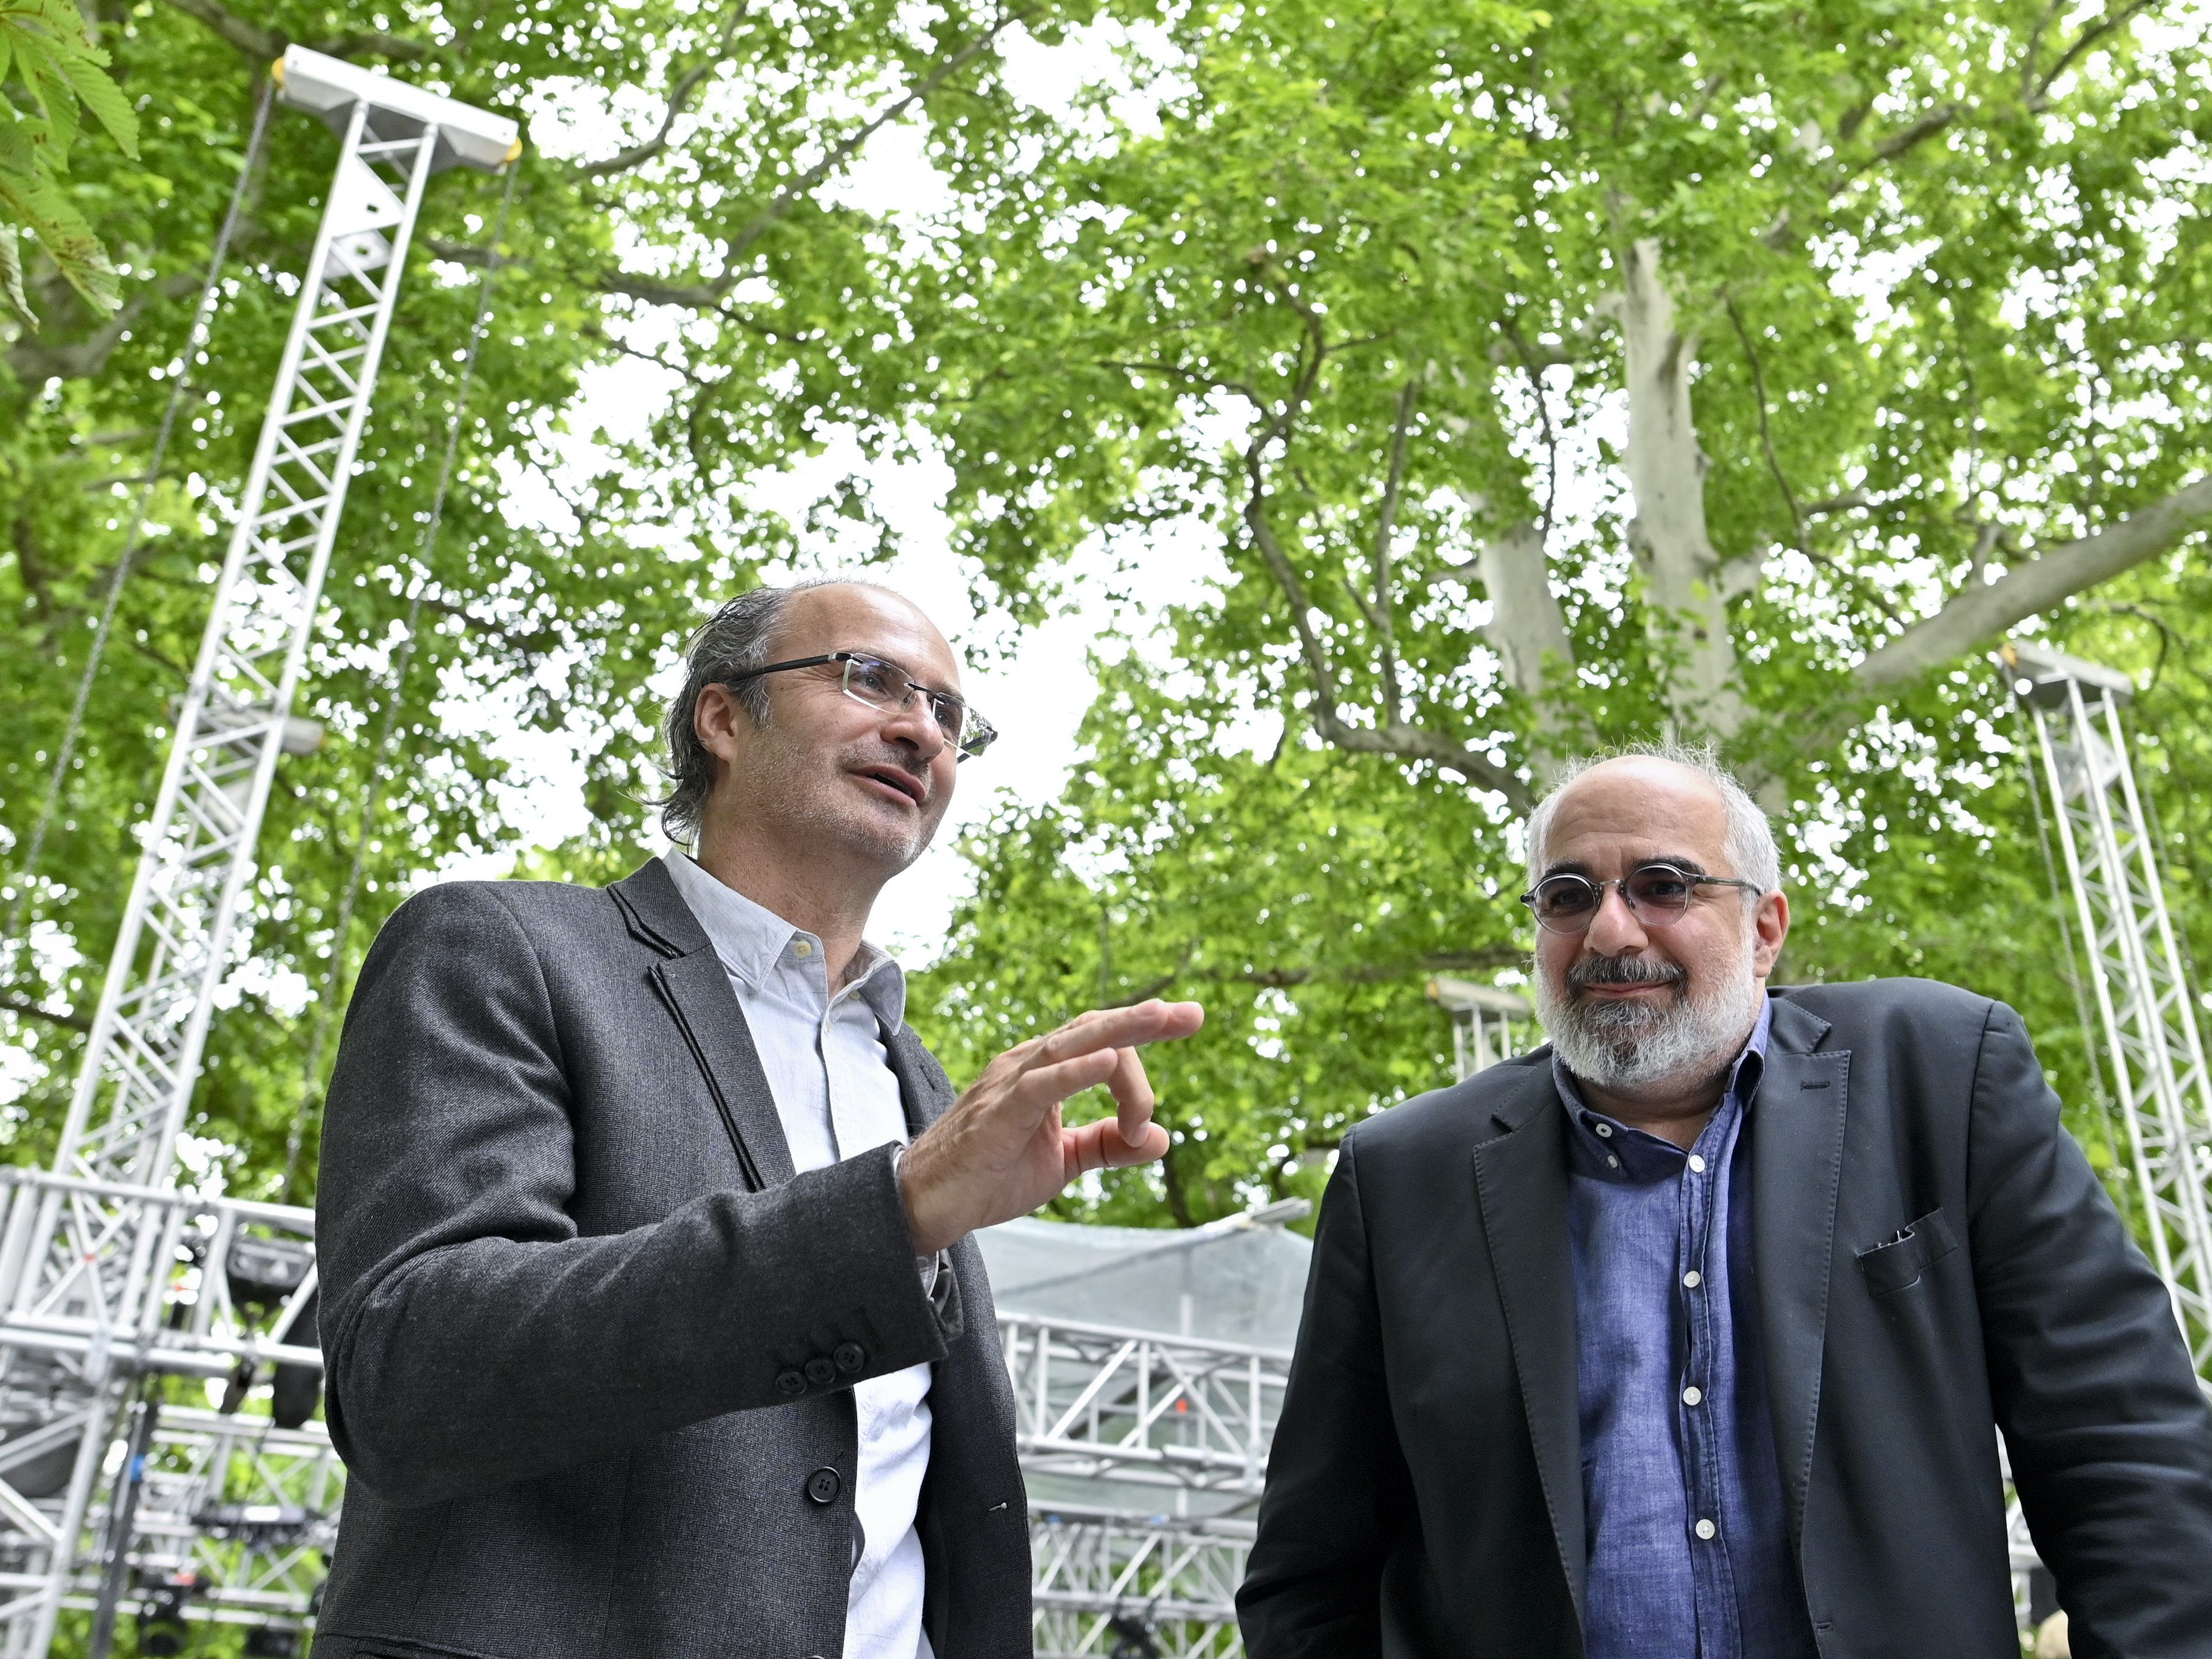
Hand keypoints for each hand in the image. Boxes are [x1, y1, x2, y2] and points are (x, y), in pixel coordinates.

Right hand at [898, 1000, 1204, 1253]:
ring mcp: (1009, 1085)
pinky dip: (1077, 1071)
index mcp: (1044, 1073)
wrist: (927, 1204)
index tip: (1148, 1127)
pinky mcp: (997, 1113)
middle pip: (1093, 1029)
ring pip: (1071, 1044)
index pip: (1102, 1046)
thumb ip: (1108, 1146)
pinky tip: (1107, 1061)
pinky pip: (1041, 1084)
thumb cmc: (988, 1175)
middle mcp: (1027, 1066)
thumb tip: (1162, 1139)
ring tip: (1160, 1018)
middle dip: (1145, 1020)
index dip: (1138, 1075)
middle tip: (1192, 1014)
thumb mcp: (1063, 1161)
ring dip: (1120, 1031)